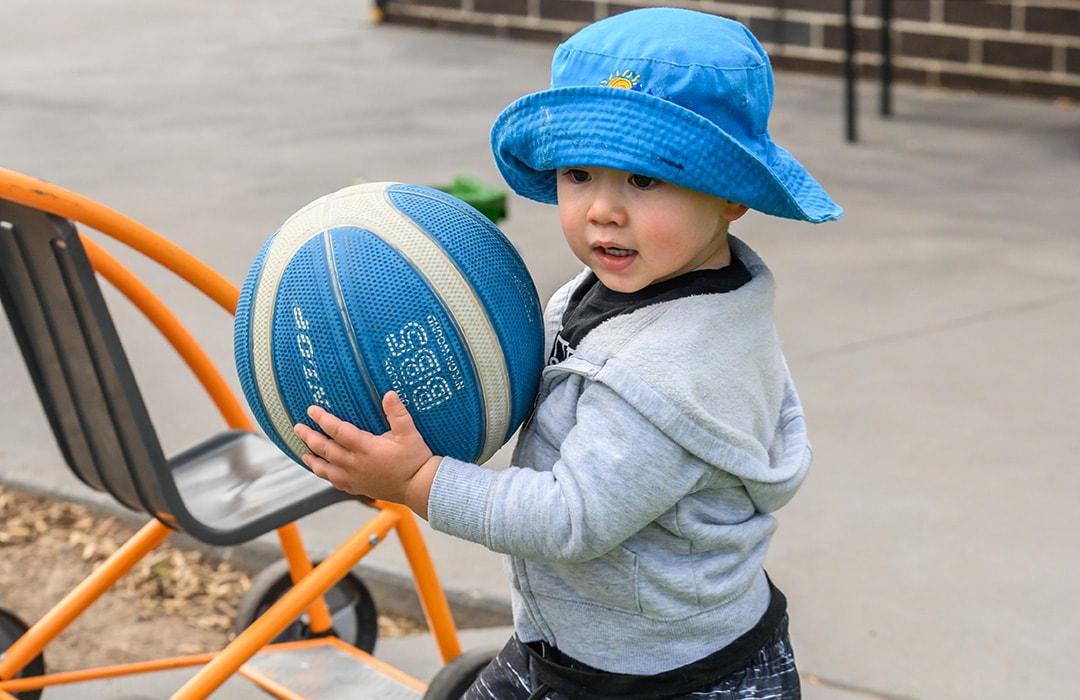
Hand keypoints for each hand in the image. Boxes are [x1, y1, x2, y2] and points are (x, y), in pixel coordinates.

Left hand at [293, 391, 440, 518]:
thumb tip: (389, 394)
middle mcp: (356, 464)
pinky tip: (324, 472)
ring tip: (303, 454)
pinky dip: (327, 476)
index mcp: (366, 448)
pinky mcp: (360, 488)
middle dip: (310, 437)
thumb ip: (398, 413)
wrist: (420, 487)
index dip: (323, 419)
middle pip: (326, 449)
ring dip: (313, 460)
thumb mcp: (410, 433)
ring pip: (327, 470)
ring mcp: (356, 478)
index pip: (338, 431)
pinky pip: (337, 483)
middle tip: (298, 428)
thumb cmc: (415, 460)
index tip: (311, 410)